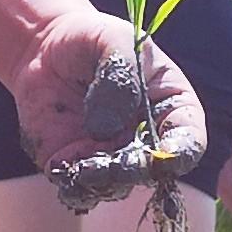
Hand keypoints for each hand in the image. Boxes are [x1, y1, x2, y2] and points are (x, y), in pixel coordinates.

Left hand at [4, 11, 204, 177]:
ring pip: (117, 187)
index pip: (189, 141)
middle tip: (115, 162)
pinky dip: (74, 189)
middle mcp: (146, 141)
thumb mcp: (113, 41)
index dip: (181, 153)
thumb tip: (106, 129)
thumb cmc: (90, 39)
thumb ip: (120, 76)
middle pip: (153, 173)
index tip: (163, 156)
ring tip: (80, 161)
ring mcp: (112, 158)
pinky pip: (81, 192)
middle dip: (135, 170)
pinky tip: (63, 168)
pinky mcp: (77, 167)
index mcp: (171, 108)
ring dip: (102, 181)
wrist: (43, 47)